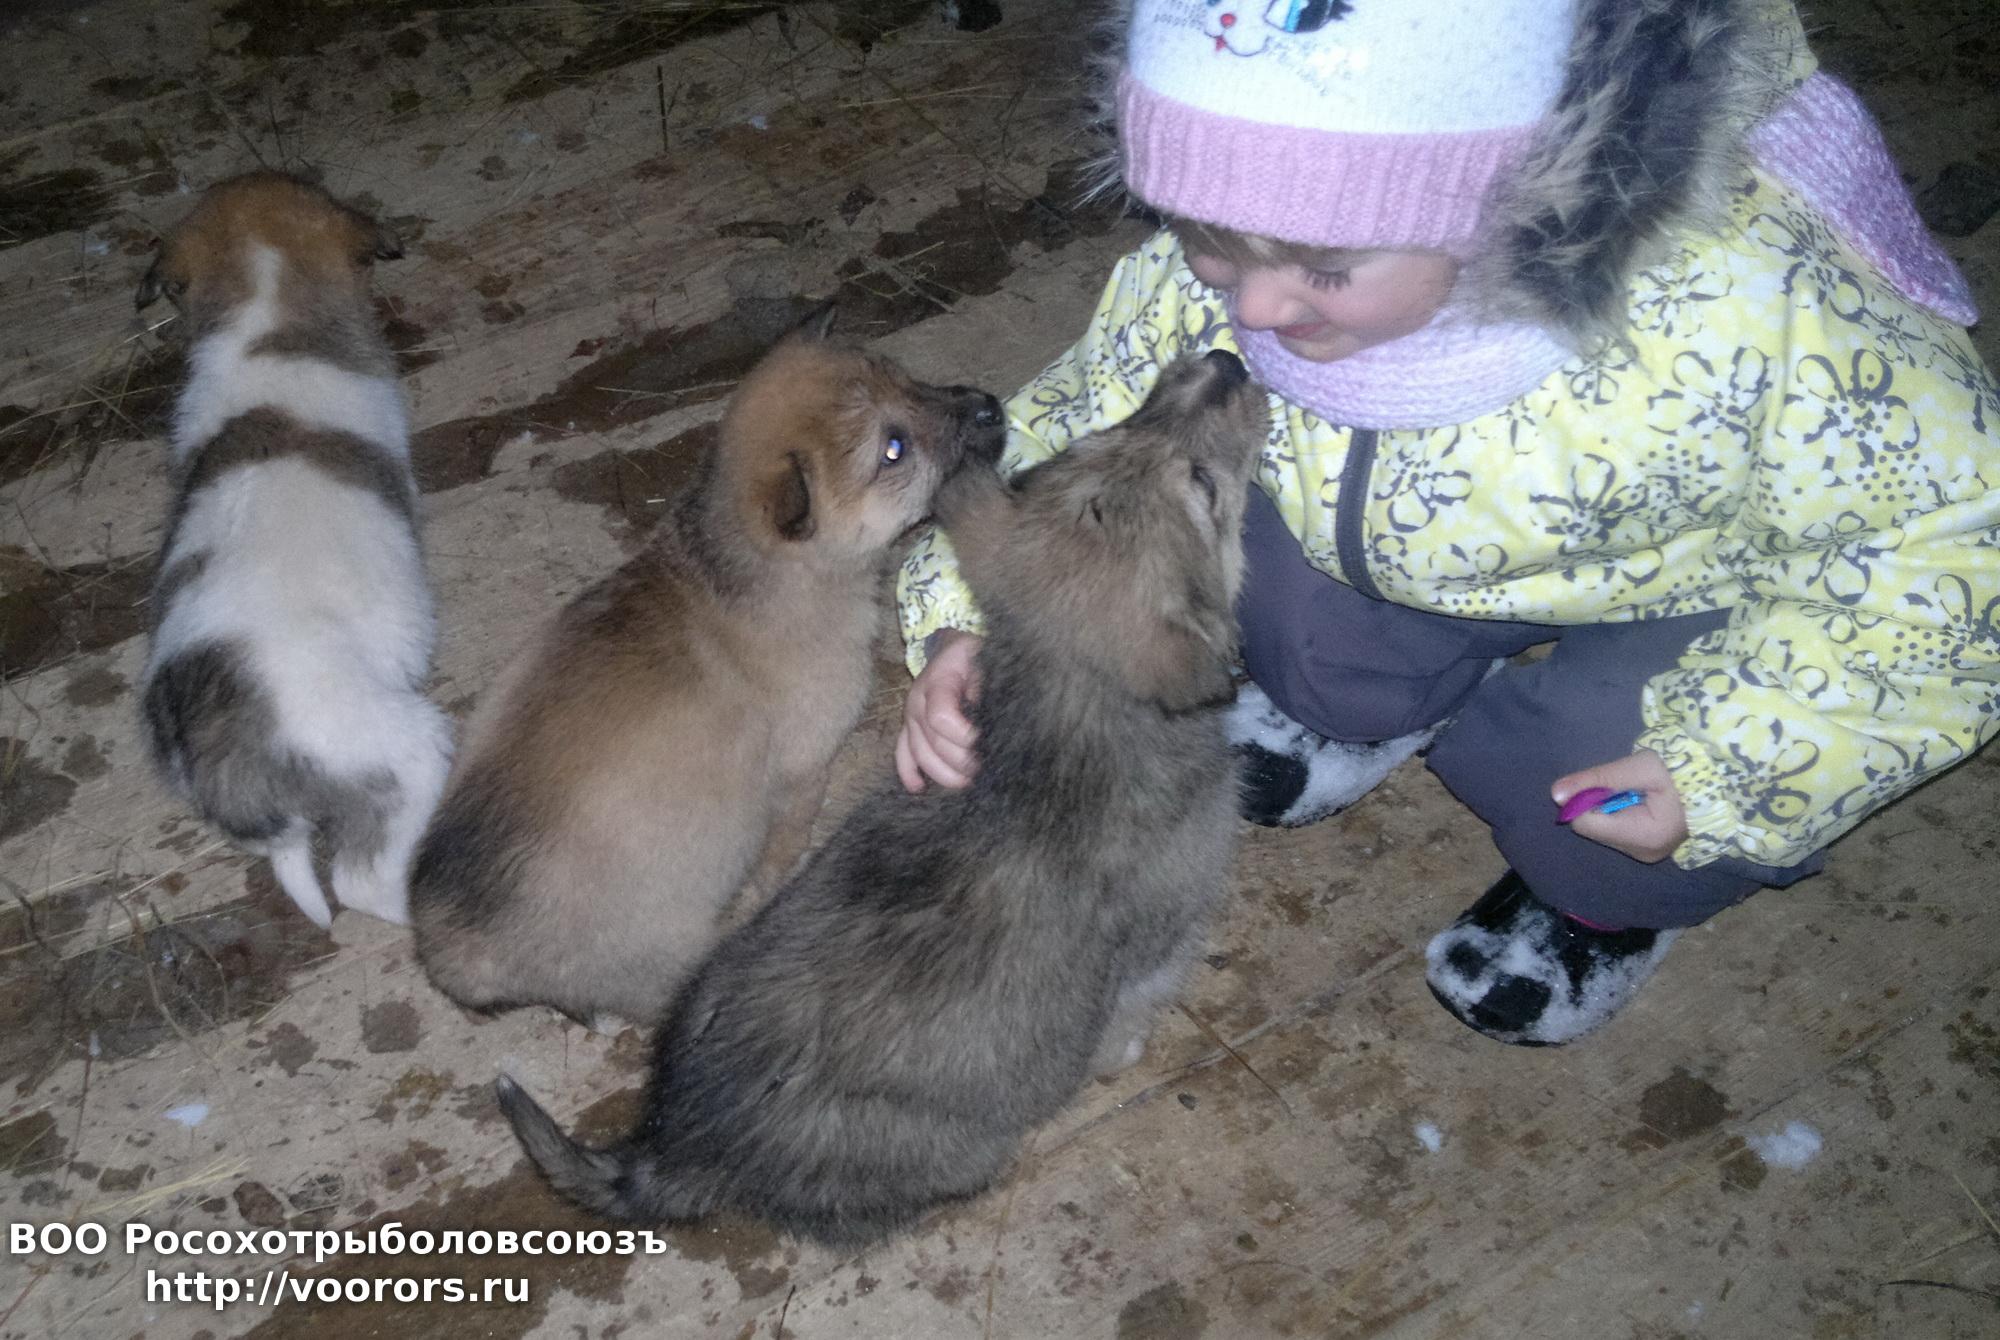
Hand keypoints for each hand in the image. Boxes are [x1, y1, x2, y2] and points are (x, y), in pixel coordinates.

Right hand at [895, 631, 983, 792]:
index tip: (984, 744)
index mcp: (937, 682)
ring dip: (943, 774)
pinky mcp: (908, 727)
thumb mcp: (984, 662)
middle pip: (931, 743)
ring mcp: (910, 716)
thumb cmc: (975, 657)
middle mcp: (917, 701)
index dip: (964, 737)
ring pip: (918, 754)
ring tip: (967, 782)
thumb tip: (990, 722)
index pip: (941, 718)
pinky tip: (918, 788)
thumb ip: (984, 689)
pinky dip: (908, 773)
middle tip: (984, 770)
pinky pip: (901, 753)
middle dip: (960, 762)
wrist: (954, 649)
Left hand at [1552, 749, 1687, 863]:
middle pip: (1593, 830)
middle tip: (1624, 787)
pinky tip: (1639, 804)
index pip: (1585, 823)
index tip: (1602, 783)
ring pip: (1604, 832)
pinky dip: (1620, 817)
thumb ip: (1596, 778)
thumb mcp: (1637, 766)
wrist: (1716, 781)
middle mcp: (1643, 853)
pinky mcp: (1649, 851)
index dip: (1584, 800)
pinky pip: (1619, 834)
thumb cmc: (1679, 770)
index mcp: (1644, 835)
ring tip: (1636, 794)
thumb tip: (1555, 793)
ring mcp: (1648, 856)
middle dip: (1598, 805)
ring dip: (1610, 811)